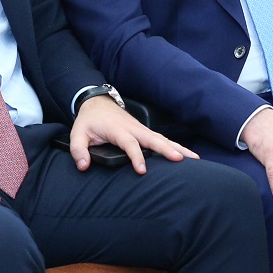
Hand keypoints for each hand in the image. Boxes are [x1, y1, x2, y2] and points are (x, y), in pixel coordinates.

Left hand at [70, 95, 196, 173]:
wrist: (97, 102)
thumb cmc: (89, 120)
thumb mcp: (78, 134)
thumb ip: (78, 151)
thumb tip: (84, 166)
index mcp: (118, 130)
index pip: (130, 144)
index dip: (136, 157)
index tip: (142, 170)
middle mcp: (133, 128)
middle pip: (154, 139)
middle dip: (167, 149)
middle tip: (180, 160)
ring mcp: (141, 129)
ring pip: (162, 139)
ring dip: (178, 147)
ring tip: (194, 158)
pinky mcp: (144, 132)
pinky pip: (162, 139)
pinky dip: (175, 146)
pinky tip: (186, 154)